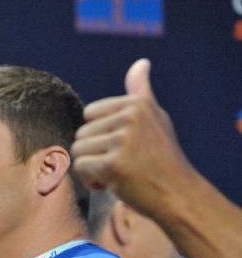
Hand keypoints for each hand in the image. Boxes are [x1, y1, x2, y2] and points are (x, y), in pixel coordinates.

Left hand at [72, 58, 194, 217]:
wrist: (177, 194)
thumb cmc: (162, 159)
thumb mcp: (155, 119)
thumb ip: (140, 93)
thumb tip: (140, 63)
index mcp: (138, 104)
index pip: (90, 113)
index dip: (100, 135)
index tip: (123, 146)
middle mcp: (131, 117)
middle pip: (81, 133)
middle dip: (95, 153)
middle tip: (121, 164)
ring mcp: (122, 140)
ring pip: (78, 150)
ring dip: (91, 168)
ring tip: (117, 173)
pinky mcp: (113, 164)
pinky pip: (80, 168)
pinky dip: (91, 181)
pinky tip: (113, 184)